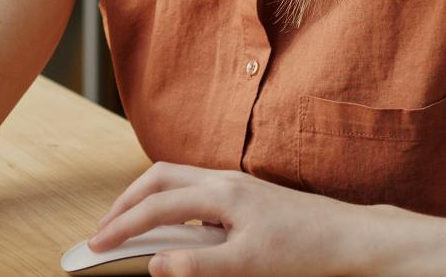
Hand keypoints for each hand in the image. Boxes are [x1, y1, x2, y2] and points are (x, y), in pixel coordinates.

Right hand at [87, 163, 395, 276]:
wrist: (350, 237)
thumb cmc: (305, 250)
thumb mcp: (248, 266)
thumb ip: (197, 265)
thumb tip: (155, 264)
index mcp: (222, 194)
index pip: (155, 206)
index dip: (120, 226)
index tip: (95, 244)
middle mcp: (225, 180)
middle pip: (157, 178)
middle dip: (124, 202)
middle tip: (104, 231)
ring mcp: (236, 183)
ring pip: (175, 180)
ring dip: (146, 199)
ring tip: (130, 228)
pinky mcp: (245, 193)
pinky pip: (194, 189)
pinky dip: (170, 202)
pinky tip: (174, 229)